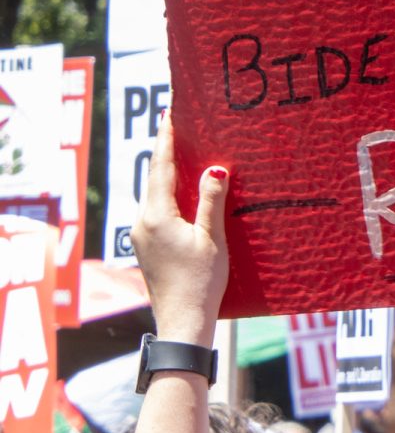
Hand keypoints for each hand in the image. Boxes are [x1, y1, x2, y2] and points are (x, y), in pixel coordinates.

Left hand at [132, 115, 229, 345]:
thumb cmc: (200, 281)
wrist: (182, 320)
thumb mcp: (211, 238)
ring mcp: (142, 236)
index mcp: (157, 216)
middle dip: (166, 151)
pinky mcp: (147, 247)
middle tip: (177, 125)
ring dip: (168, 173)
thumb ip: (211, 201)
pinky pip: (156, 210)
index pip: (161, 167)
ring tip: (183, 153)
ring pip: (154, 194)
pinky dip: (168, 194)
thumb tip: (214, 169)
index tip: (169, 113)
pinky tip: (182, 192)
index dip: (166, 138)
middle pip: (154, 178)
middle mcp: (142, 222)